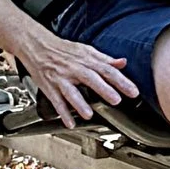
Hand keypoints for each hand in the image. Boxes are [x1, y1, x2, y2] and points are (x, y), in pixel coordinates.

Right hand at [14, 25, 133, 123]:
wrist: (36, 45)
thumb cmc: (62, 49)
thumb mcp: (85, 50)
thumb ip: (104, 59)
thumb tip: (122, 62)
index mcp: (86, 60)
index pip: (107, 69)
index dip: (121, 80)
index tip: (133, 91)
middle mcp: (74, 68)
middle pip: (91, 79)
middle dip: (104, 90)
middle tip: (116, 100)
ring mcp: (61, 78)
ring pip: (71, 91)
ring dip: (80, 103)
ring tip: (89, 114)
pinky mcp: (49, 87)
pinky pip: (56, 101)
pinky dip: (62, 113)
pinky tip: (69, 123)